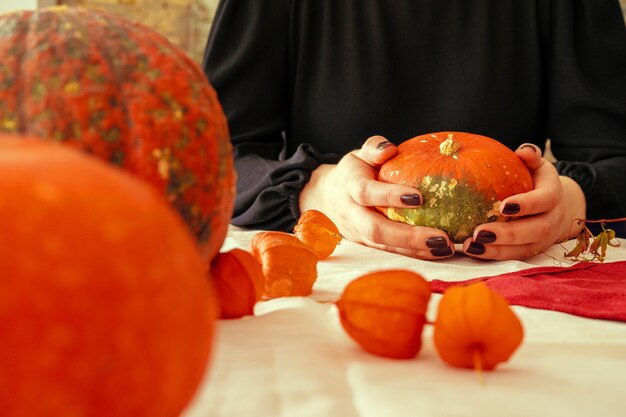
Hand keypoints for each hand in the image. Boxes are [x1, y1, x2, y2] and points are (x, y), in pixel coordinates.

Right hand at [299, 136, 454, 258]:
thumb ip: (373, 148)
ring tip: (445, 247)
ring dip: (416, 249)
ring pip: (384, 246)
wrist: (325, 197)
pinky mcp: (367, 244)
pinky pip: (391, 251)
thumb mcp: (358, 155)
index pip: (365, 192)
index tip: (419, 196)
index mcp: (348, 186)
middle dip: (408, 236)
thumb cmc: (352, 172)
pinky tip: (439, 251)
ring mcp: (358, 232)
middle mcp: (351, 213)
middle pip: (375, 229)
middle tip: (440, 236)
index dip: (389, 195)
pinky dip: (416, 253)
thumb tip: (389, 148)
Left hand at [462, 143, 585, 260]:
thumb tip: (524, 150)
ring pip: (524, 249)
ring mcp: (543, 239)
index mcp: (554, 194)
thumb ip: (531, 157)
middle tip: (479, 232)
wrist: (557, 206)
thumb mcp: (537, 166)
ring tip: (470, 246)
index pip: (545, 200)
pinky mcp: (531, 250)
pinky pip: (514, 256)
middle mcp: (552, 219)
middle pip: (536, 230)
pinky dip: (493, 255)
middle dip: (508, 234)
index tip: (504, 205)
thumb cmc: (537, 181)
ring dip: (496, 250)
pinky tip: (472, 251)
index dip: (527, 204)